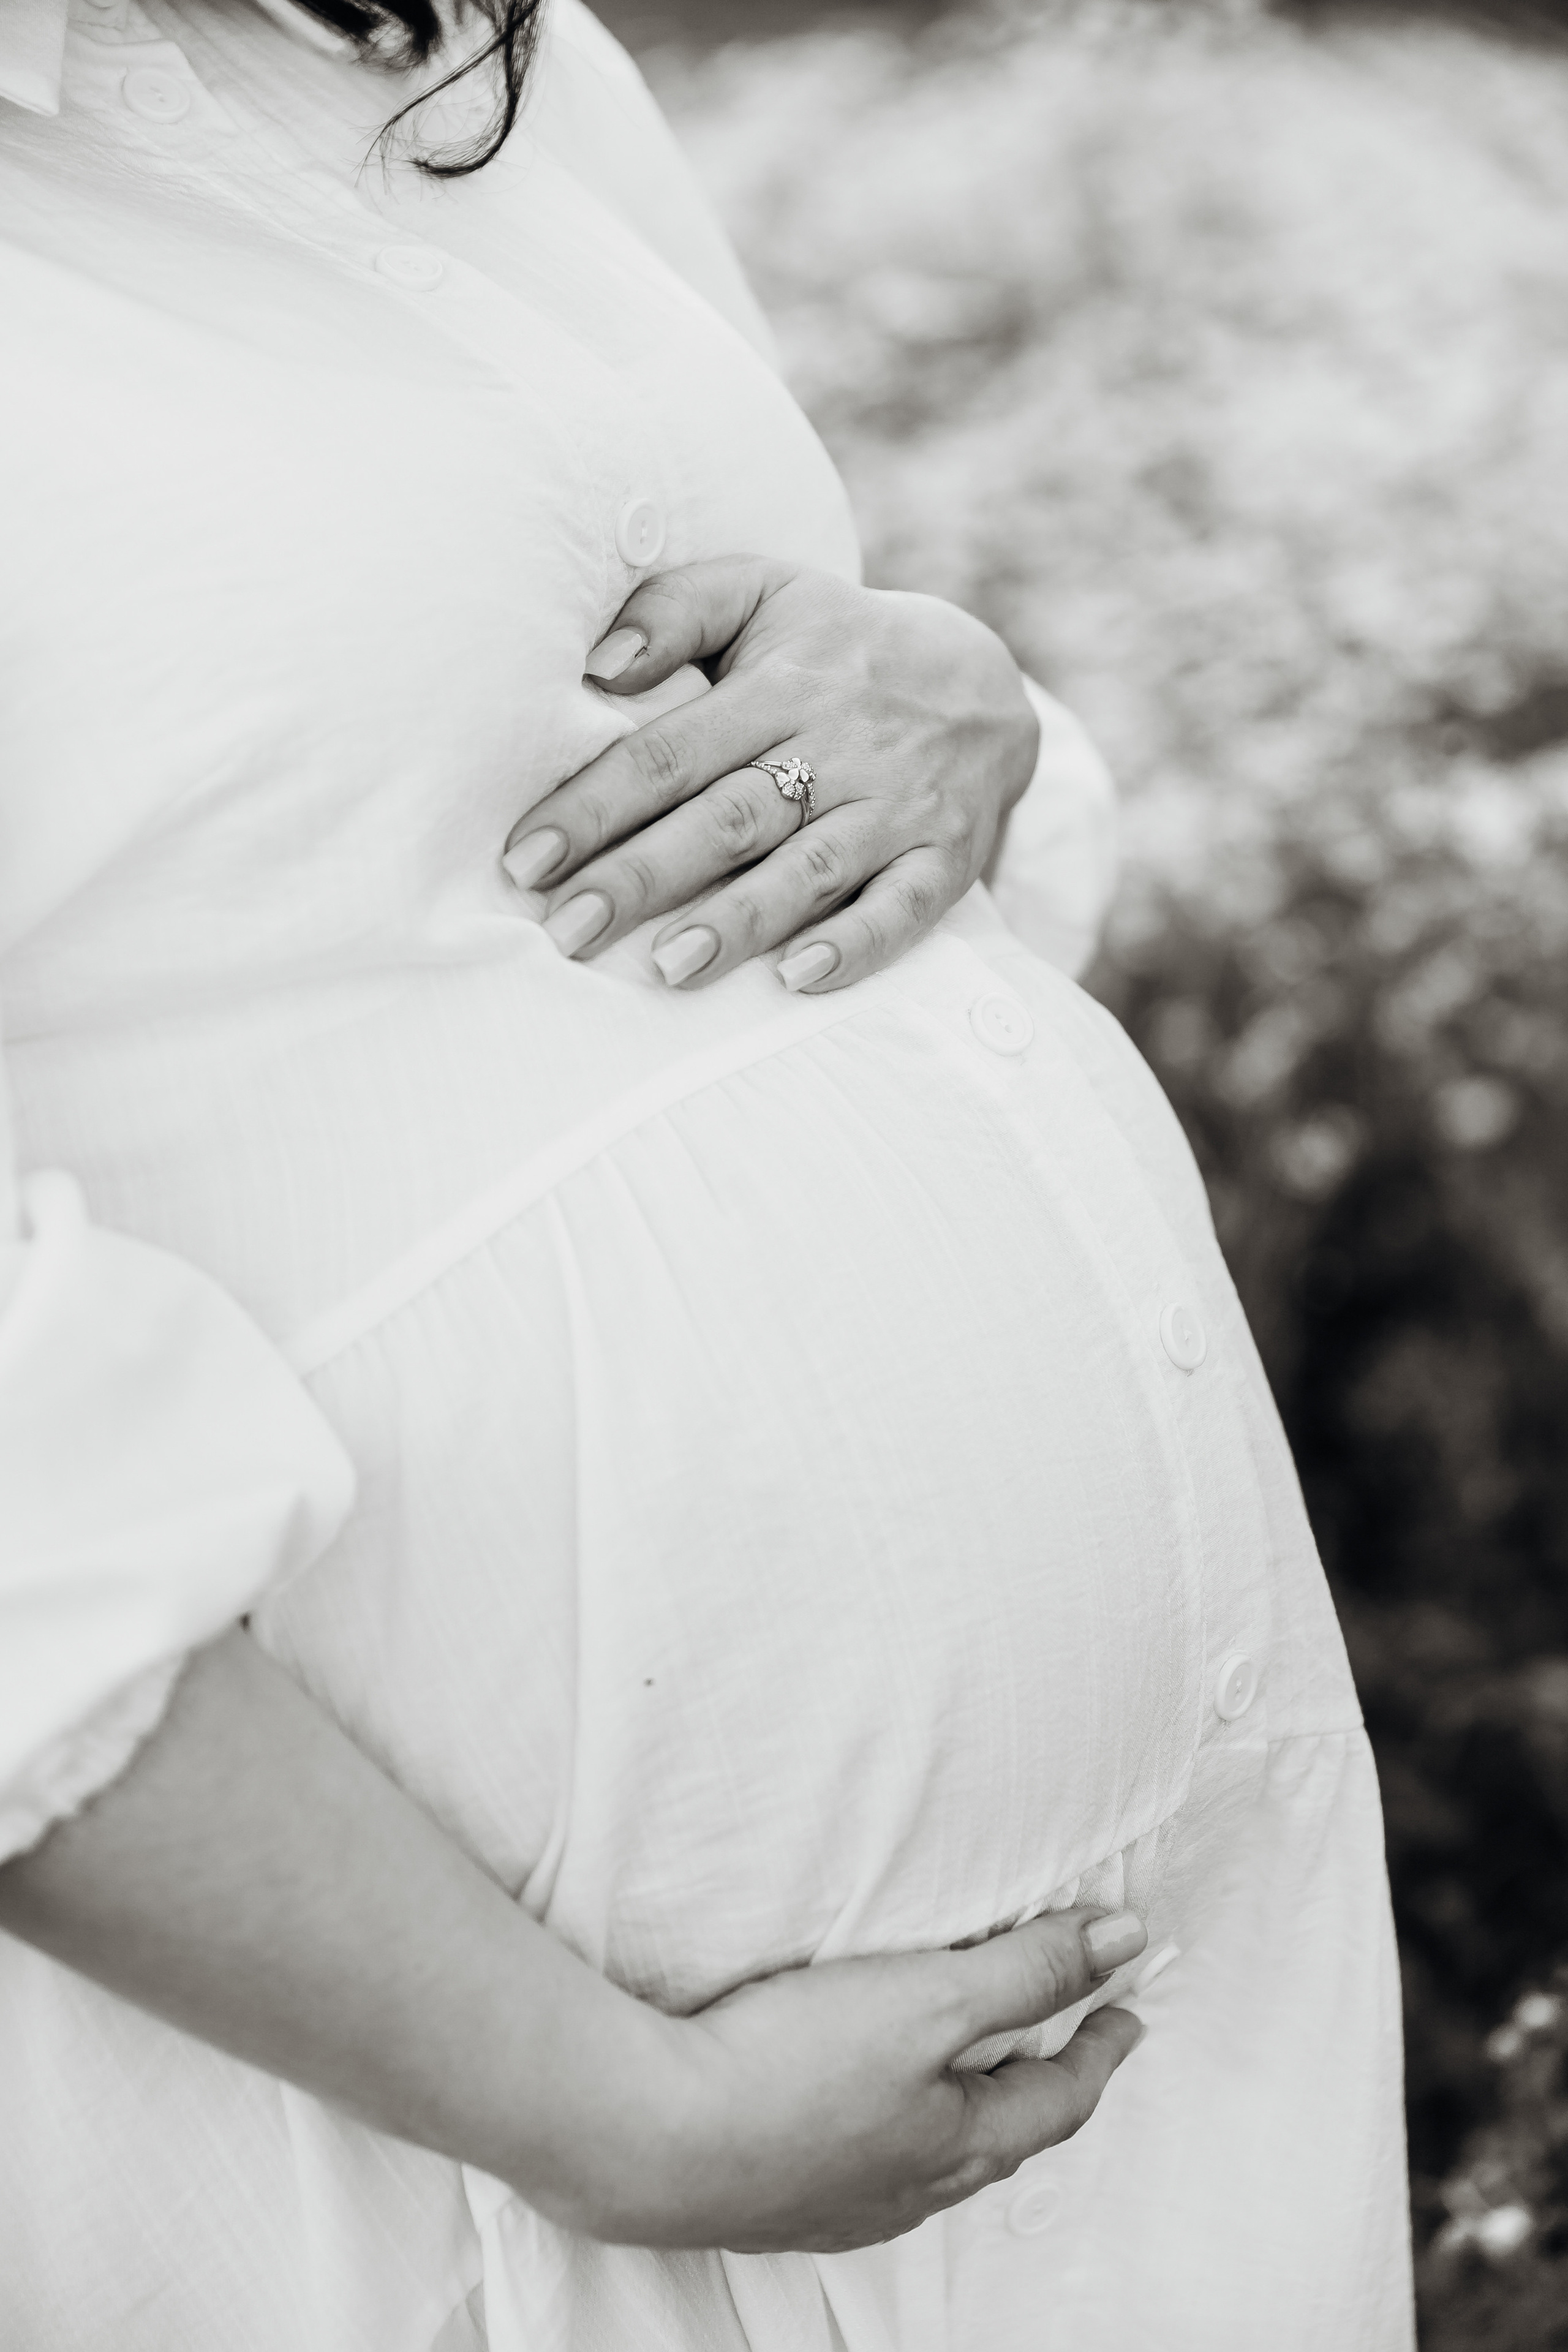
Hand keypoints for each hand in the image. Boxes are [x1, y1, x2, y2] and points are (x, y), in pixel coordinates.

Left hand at [502, 557, 1039, 992]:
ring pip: (810, 868)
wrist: (985, 680)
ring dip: (738, 920)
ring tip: (668, 968)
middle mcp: (839, 745)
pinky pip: (905, 907)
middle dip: (645, 876)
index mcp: (781, 684)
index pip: (671, 752)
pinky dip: (855, 945)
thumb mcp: (762, 596)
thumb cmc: (839, 646)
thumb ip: (674, 611)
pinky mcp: (944, 857)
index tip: (527, 859)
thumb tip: (597, 661)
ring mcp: (895, 806)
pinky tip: (798, 979)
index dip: (595, 806)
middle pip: (730, 817)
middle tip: (569, 932)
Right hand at [590, 1906, 1145, 2252]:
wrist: (652, 2139)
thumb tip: (1125, 1943)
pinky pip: (862, 2166)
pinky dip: (889, 2132)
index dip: (1099, 2047)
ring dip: (963, 2113)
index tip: (1127, 2016)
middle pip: (1000, 2136)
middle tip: (1063, 2046)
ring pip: (930, 2158)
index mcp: (958, 2146)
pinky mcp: (775, 2195)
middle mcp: (908, 2190)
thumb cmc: (791, 2070)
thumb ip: (1028, 1970)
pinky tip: (859, 2114)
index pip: (1058, 2096)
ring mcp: (837, 2203)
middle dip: (1039, 2088)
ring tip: (967, 2076)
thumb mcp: (932, 2000)